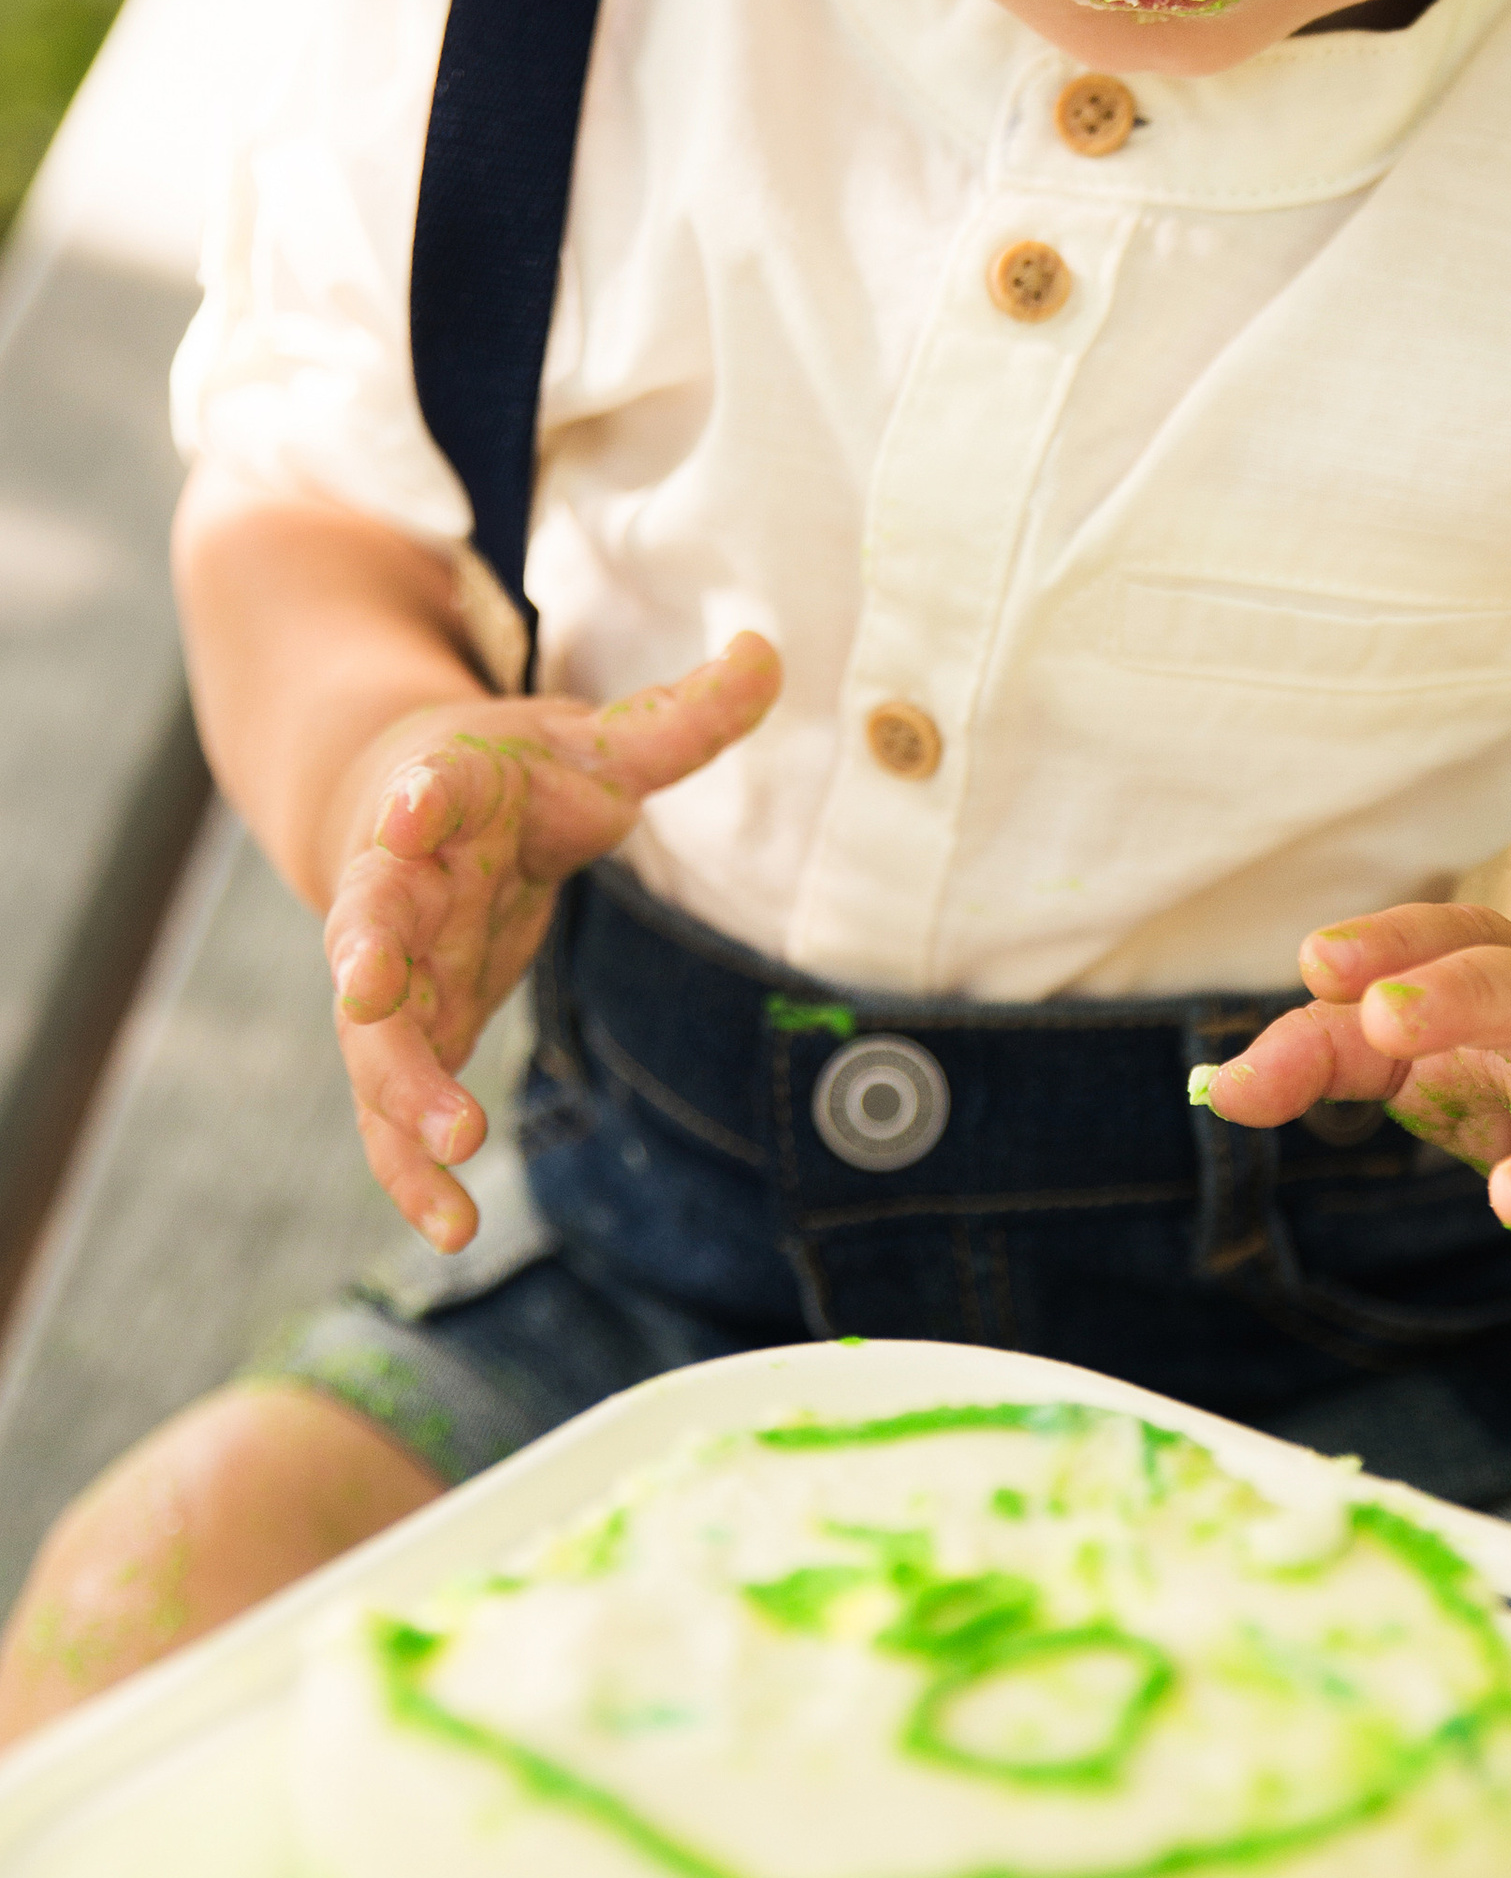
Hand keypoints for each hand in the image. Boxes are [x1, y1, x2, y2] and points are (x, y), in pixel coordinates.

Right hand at [324, 634, 778, 1248]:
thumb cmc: (509, 776)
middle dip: (373, 964)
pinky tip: (449, 1226)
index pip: (420, 795)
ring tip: (450, 1158)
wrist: (408, 805)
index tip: (413, 810)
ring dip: (399, 1095)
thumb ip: (679, 717)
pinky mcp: (404, 1032)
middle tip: (382, 999)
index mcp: (441, 798)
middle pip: (370, 925)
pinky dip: (410, 1165)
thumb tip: (772, 651)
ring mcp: (389, 968)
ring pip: (372, 1039)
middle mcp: (395, 886)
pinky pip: (390, 1109)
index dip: (415, 804)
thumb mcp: (592, 741)